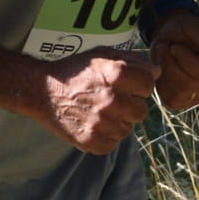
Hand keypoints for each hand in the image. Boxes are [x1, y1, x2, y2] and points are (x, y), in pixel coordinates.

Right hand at [38, 48, 160, 153]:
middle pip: (142, 111)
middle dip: (129, 105)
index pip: (149, 86)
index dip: (138, 85)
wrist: (42, 91)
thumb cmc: (75, 71)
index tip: (125, 85)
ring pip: (127, 129)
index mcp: (117, 74)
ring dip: (117, 122)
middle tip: (110, 100)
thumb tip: (156, 72)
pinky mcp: (93, 141)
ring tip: (98, 112)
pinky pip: (113, 143)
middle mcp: (112, 99)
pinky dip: (105, 136)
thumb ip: (133, 61)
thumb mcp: (102, 55)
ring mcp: (102, 123)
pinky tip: (92, 123)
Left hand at [148, 14, 198, 111]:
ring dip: (165, 72)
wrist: (170, 39)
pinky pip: (172, 99)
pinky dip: (162, 84)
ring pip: (181, 92)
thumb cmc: (184, 31)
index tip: (173, 47)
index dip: (185, 60)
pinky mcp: (187, 101)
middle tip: (163, 48)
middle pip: (192, 83)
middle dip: (172, 65)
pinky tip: (163, 70)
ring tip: (163, 56)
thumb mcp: (191, 26)